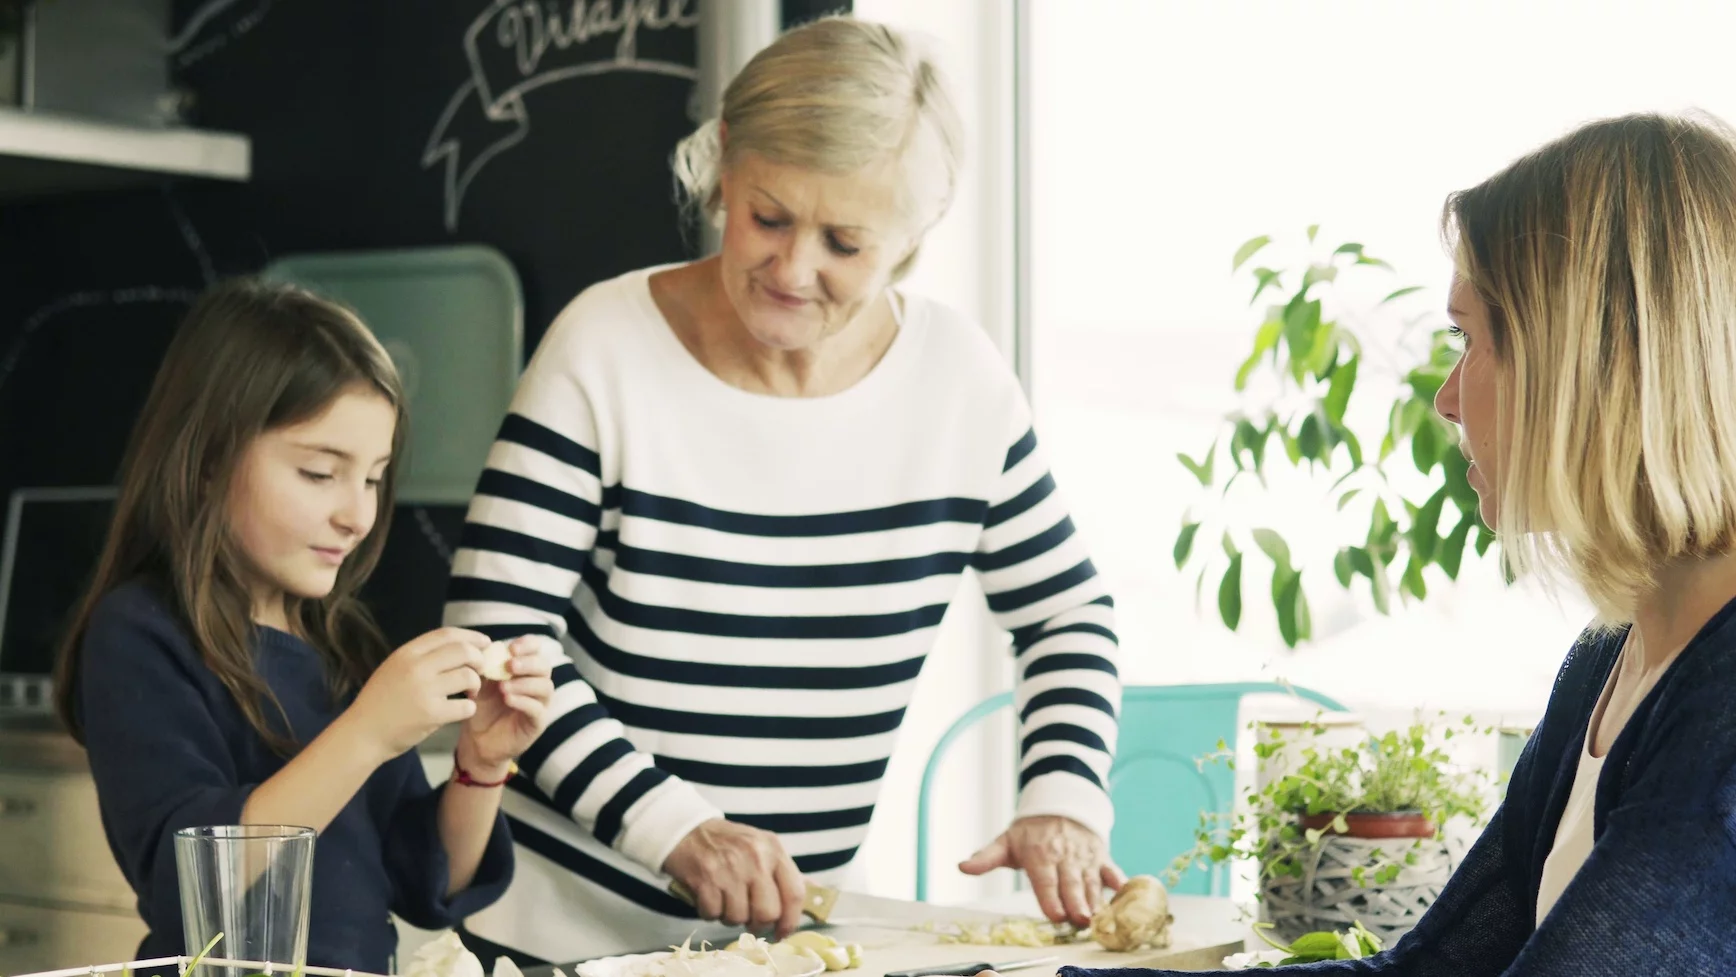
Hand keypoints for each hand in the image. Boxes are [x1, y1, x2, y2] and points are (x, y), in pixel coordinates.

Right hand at [340, 627, 489, 762]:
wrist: (361, 734)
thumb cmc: (380, 702)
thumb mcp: (394, 669)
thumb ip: (421, 658)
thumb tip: (460, 648)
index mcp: (406, 654)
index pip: (447, 634)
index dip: (471, 637)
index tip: (484, 643)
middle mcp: (415, 667)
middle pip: (463, 652)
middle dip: (479, 659)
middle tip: (480, 670)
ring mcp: (424, 690)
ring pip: (468, 677)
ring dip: (476, 685)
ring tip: (470, 693)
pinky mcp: (431, 714)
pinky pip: (466, 706)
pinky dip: (469, 708)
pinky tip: (462, 710)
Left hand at [458, 635, 555, 775]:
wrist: (478, 741)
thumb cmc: (482, 708)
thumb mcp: (480, 684)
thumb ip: (486, 667)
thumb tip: (486, 649)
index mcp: (524, 670)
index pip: (536, 650)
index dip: (528, 645)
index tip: (511, 648)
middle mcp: (536, 684)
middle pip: (544, 666)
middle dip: (528, 663)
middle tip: (509, 665)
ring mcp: (539, 704)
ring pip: (545, 687)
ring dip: (525, 683)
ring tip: (503, 686)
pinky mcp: (537, 723)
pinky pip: (538, 709)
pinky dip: (524, 702)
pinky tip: (508, 699)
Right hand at [663, 818, 805, 937]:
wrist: (687, 829)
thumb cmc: (728, 842)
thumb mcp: (762, 847)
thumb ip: (784, 872)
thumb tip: (815, 891)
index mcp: (773, 850)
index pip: (795, 893)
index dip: (791, 920)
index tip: (783, 932)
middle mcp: (755, 858)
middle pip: (768, 912)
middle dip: (758, 923)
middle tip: (748, 917)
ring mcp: (729, 869)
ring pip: (738, 917)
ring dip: (730, 916)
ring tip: (725, 900)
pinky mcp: (705, 879)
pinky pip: (713, 914)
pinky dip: (709, 912)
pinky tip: (708, 896)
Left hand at [959, 815, 1124, 927]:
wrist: (1061, 804)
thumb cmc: (1030, 832)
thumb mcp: (1005, 841)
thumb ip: (986, 858)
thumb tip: (962, 867)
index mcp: (1038, 855)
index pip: (1044, 880)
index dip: (1050, 898)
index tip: (1055, 915)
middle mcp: (1063, 856)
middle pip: (1070, 884)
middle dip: (1076, 902)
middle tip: (1081, 921)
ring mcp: (1085, 857)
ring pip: (1092, 881)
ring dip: (1096, 899)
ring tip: (1098, 917)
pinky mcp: (1101, 856)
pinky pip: (1112, 870)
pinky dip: (1120, 883)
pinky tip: (1124, 894)